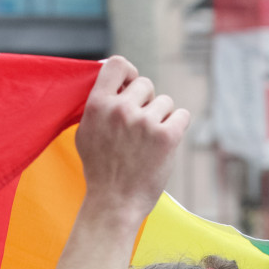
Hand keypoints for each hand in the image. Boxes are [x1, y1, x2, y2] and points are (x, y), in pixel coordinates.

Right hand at [75, 56, 190, 226]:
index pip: (117, 64)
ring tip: (148, 143)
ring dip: (161, 118)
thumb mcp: (86, 133)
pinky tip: (165, 144)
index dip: (129, 73)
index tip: (131, 87)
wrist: (114, 204)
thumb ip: (99, 106)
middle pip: (146, 84)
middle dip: (146, 103)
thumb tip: (114, 82)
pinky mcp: (166, 137)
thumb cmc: (100, 170)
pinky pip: (182, 116)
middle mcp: (120, 109)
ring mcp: (144, 122)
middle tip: (139, 130)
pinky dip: (177, 127)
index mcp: (97, 105)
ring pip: (165, 102)